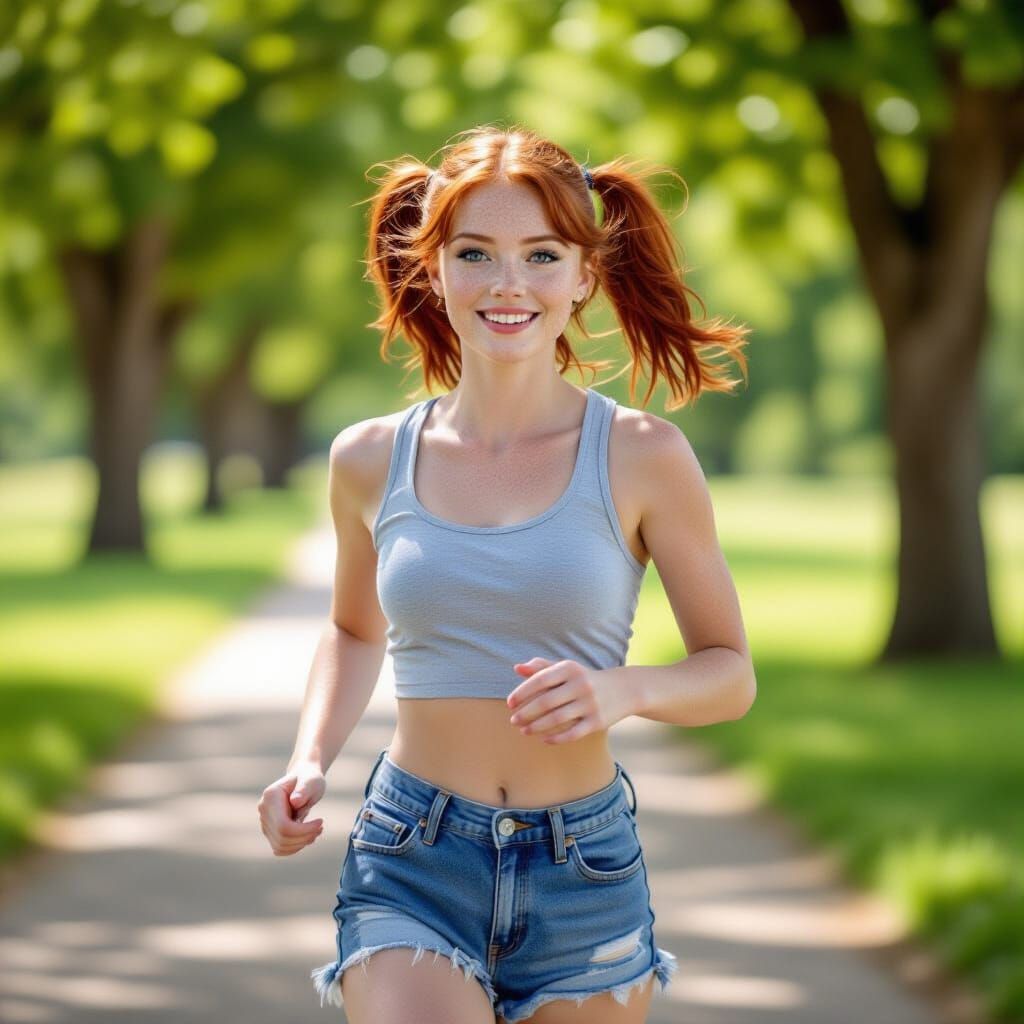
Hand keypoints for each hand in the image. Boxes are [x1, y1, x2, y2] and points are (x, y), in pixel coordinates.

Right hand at [258, 763, 325, 856]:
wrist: (303, 778)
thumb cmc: (309, 778)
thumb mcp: (311, 781)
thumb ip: (303, 789)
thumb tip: (294, 802)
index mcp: (271, 797)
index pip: (283, 825)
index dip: (303, 830)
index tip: (320, 823)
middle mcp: (263, 810)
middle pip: (282, 838)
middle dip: (304, 837)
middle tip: (320, 828)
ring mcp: (265, 821)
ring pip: (280, 846)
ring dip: (301, 843)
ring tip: (316, 831)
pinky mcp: (270, 830)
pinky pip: (279, 847)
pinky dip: (295, 847)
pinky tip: (308, 836)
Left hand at [506, 658, 630, 744]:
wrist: (625, 689)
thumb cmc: (587, 678)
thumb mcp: (568, 669)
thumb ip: (542, 667)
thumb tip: (517, 668)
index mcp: (570, 669)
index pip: (540, 680)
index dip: (522, 692)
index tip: (510, 703)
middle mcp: (581, 685)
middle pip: (546, 701)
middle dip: (526, 712)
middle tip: (513, 720)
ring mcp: (590, 704)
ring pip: (557, 719)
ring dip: (537, 726)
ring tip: (524, 730)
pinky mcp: (598, 722)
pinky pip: (572, 733)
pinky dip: (556, 738)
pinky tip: (544, 739)